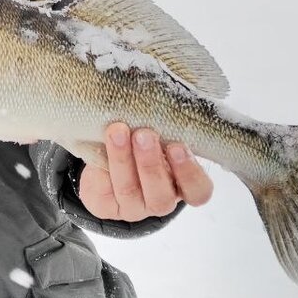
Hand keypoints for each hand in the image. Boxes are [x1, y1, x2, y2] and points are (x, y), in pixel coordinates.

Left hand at [77, 122, 212, 221]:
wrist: (105, 157)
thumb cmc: (142, 139)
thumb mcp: (159, 132)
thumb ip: (166, 123)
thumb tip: (165, 90)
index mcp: (182, 185)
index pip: (198, 191)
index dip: (190, 173)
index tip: (178, 146)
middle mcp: (160, 200)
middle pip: (162, 194)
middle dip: (151, 163)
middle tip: (144, 134)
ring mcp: (134, 207)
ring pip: (130, 190)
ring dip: (123, 160)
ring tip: (117, 132)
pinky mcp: (106, 206)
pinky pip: (104, 191)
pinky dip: (102, 167)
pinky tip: (99, 146)